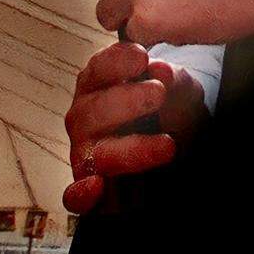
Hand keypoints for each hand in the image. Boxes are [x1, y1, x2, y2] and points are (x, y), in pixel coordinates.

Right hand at [63, 41, 206, 213]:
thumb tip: (161, 72)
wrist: (175, 139)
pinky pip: (76, 195)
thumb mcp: (178, 87)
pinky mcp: (88, 185)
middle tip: (158, 93)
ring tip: (167, 145)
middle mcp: (85, 116)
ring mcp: (84, 151)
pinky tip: (96, 188)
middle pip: (94, 110)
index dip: (117, 62)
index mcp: (98, 83)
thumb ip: (171, 79)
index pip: (99, 68)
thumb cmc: (168, 106)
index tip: (142, 58)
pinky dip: (82, 195)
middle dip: (126, 101)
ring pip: (95, 153)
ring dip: (131, 149)